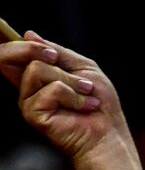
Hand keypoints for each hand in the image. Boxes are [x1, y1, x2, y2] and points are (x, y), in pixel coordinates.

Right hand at [3, 32, 130, 164]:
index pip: (11, 54)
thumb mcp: (83, 68)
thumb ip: (57, 52)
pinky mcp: (32, 113)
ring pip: (36, 69)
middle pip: (9, 56)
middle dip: (34, 50)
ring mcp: (27, 100)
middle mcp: (26, 87)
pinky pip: (51, 90)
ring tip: (87, 92)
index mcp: (36, 75)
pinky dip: (74, 95)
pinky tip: (85, 107)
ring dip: (70, 79)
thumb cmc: (100, 103)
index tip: (31, 40)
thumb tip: (28, 34)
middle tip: (56, 58)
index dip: (14, 43)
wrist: (109, 134)